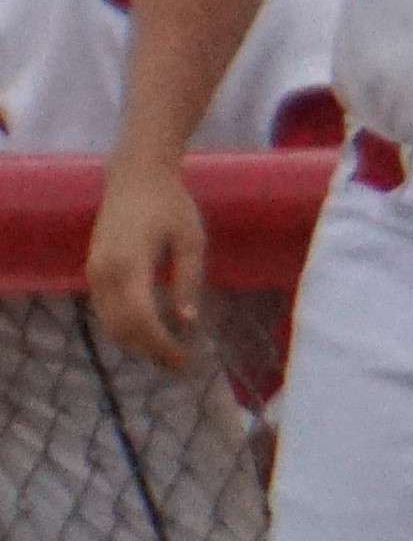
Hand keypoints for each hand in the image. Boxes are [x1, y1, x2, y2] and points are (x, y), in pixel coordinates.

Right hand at [86, 158, 204, 368]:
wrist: (136, 176)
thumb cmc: (171, 205)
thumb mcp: (191, 241)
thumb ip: (188, 280)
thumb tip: (187, 321)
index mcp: (130, 264)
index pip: (141, 319)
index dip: (161, 344)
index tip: (184, 360)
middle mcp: (104, 272)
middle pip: (122, 327)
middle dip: (150, 350)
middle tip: (180, 364)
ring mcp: (94, 271)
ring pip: (109, 321)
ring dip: (136, 342)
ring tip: (168, 352)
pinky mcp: (93, 269)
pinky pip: (104, 309)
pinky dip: (125, 326)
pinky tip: (150, 332)